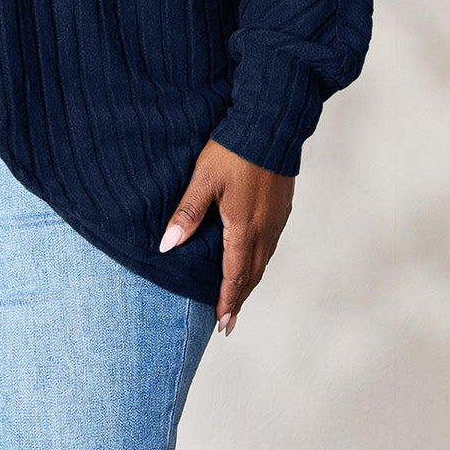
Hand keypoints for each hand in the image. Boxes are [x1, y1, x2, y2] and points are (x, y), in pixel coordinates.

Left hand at [159, 139, 293, 336]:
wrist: (270, 126)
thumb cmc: (233, 150)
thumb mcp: (203, 179)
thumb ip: (187, 214)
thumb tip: (167, 245)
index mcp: (244, 227)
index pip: (234, 274)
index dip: (227, 300)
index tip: (221, 323)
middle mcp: (265, 229)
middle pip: (252, 274)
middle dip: (239, 299)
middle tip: (228, 322)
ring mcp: (277, 219)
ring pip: (264, 260)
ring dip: (250, 282)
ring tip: (239, 297)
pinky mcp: (283, 208)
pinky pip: (271, 245)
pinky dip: (260, 261)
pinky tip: (253, 260)